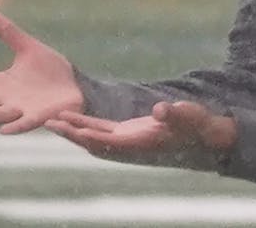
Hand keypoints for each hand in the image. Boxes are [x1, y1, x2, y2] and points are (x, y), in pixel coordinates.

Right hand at [0, 9, 83, 134]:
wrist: (77, 87)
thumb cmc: (52, 71)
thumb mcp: (28, 48)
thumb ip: (8, 33)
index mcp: (0, 83)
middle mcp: (5, 100)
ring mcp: (20, 111)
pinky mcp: (38, 118)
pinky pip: (24, 124)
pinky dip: (14, 127)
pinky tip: (3, 131)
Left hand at [45, 100, 236, 165]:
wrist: (206, 137)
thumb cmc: (199, 127)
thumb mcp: (190, 116)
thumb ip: (175, 113)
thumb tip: (161, 109)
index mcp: (143, 144)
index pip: (112, 143)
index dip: (92, 137)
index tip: (74, 131)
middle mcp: (130, 146)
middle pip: (94, 143)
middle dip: (72, 134)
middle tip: (48, 123)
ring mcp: (128, 140)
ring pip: (94, 137)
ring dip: (74, 130)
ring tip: (52, 120)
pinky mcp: (129, 133)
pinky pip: (102, 130)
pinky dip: (86, 124)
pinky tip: (73, 117)